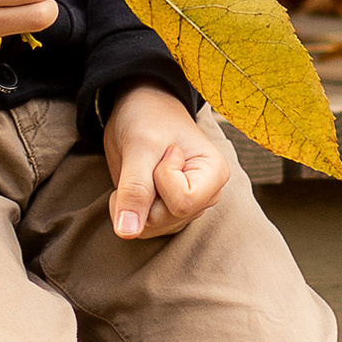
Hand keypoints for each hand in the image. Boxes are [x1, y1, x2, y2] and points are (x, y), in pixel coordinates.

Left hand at [105, 85, 230, 241]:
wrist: (140, 108)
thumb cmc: (148, 117)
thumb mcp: (140, 146)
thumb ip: (135, 189)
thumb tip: (127, 233)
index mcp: (215, 174)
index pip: (183, 203)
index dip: (160, 179)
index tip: (164, 151)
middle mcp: (206, 196)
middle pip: (164, 219)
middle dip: (142, 194)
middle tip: (146, 161)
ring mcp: (187, 208)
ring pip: (150, 228)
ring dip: (133, 202)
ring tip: (141, 170)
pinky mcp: (167, 214)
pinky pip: (141, 228)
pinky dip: (128, 208)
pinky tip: (136, 183)